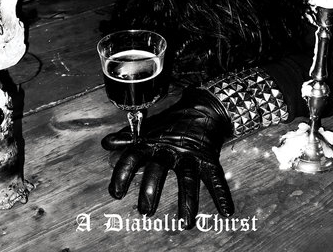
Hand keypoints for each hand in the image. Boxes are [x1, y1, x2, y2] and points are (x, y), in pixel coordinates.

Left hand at [101, 87, 233, 228]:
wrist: (202, 108)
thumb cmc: (170, 125)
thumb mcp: (148, 131)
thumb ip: (128, 139)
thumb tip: (106, 144)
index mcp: (152, 143)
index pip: (133, 157)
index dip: (123, 173)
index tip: (115, 193)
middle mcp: (169, 149)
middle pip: (158, 170)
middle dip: (150, 190)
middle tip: (145, 211)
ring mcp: (190, 154)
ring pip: (188, 178)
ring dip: (188, 201)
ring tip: (185, 224)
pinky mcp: (208, 158)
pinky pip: (216, 176)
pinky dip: (222, 193)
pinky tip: (226, 211)